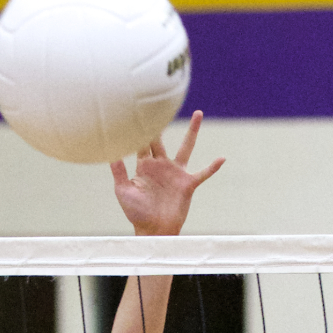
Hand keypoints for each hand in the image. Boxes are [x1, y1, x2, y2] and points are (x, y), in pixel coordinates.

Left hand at [111, 112, 223, 237]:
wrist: (153, 231)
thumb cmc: (136, 213)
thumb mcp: (123, 191)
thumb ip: (118, 172)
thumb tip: (110, 152)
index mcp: (145, 166)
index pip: (142, 142)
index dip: (141, 128)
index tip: (138, 110)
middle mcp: (161, 165)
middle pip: (163, 139)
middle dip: (163, 122)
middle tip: (163, 102)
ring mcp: (176, 173)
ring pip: (186, 147)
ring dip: (193, 131)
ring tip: (198, 113)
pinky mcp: (188, 184)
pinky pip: (203, 173)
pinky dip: (212, 167)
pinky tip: (222, 159)